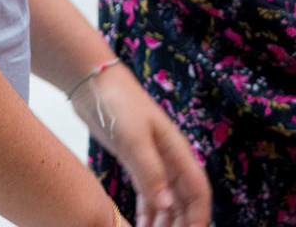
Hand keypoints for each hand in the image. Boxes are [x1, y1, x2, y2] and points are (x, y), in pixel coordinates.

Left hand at [75, 63, 213, 226]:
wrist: (96, 83)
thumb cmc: (119, 104)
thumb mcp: (134, 139)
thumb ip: (150, 172)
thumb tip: (167, 204)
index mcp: (177, 152)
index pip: (198, 190)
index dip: (199, 215)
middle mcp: (170, 158)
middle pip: (184, 198)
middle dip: (181, 222)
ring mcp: (154, 160)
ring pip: (167, 198)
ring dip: (165, 220)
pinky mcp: (137, 161)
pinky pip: (149, 193)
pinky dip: (149, 211)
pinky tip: (141, 224)